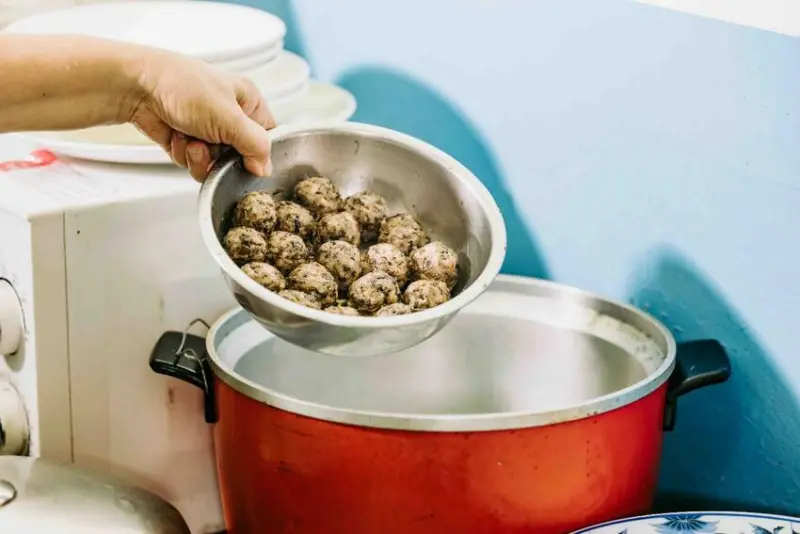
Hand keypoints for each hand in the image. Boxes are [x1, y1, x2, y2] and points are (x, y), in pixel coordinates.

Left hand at [128, 50, 274, 180]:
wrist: (135, 86)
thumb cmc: (181, 86)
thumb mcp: (229, 117)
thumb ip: (255, 145)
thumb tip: (265, 167)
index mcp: (247, 100)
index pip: (267, 136)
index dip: (259, 152)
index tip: (247, 160)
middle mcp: (228, 114)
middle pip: (239, 155)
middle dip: (221, 157)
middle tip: (211, 145)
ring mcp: (206, 127)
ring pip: (214, 162)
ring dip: (200, 157)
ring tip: (189, 138)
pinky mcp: (185, 139)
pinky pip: (193, 161)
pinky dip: (183, 154)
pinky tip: (176, 137)